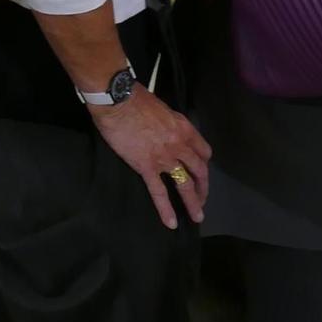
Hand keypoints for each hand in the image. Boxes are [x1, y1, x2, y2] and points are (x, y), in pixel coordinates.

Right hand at [89, 88, 210, 230]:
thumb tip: (165, 131)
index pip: (203, 151)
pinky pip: (160, 192)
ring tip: (197, 217)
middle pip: (199, 171)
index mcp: (184, 128)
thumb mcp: (162, 108)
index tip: (200, 172)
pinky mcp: (147, 166)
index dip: (203, 164)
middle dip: (203, 187)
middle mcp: (179, 144)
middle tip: (202, 199)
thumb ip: (168, 123)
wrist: (118, 100)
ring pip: (185, 184)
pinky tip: (171, 222)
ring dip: (193, 202)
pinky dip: (166, 209)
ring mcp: (164, 157)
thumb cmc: (135, 98)